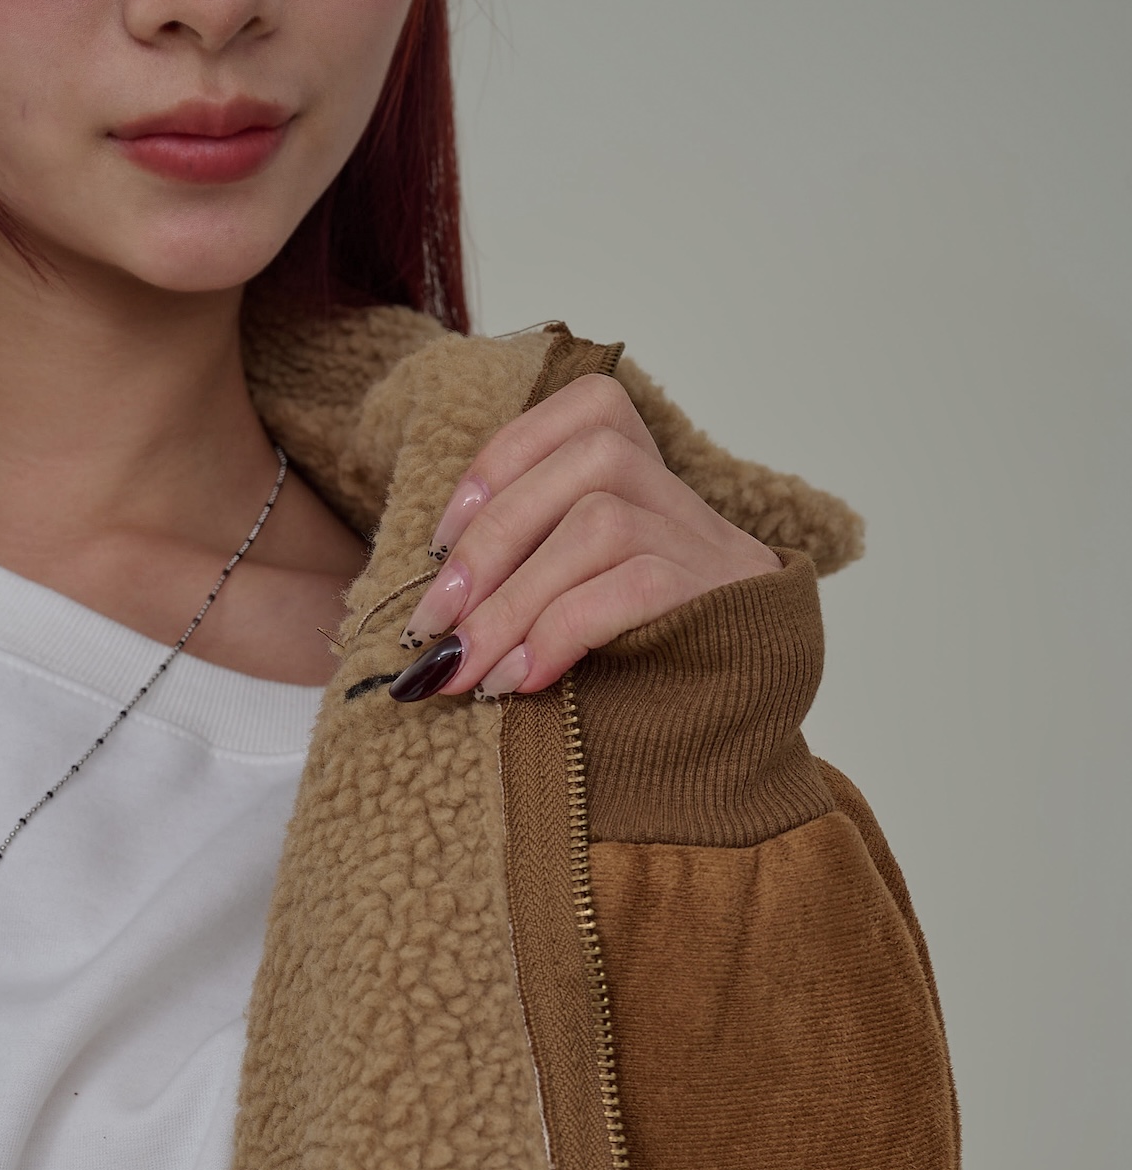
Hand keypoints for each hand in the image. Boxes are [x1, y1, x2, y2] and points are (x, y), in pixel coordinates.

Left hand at [389, 374, 778, 700]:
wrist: (737, 759)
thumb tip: (436, 603)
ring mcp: (714, 552)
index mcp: (653, 490)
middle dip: (488, 547)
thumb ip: (531, 579)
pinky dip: (562, 630)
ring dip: (514, 601)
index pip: (591, 410)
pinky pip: (636, 586)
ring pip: (601, 523)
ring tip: (469, 668)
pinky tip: (523, 680)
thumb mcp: (578, 615)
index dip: (505, 459)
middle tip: (432, 625)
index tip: (442, 538)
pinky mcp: (726, 603)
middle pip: (587, 465)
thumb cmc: (638, 686)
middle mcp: (689, 506)